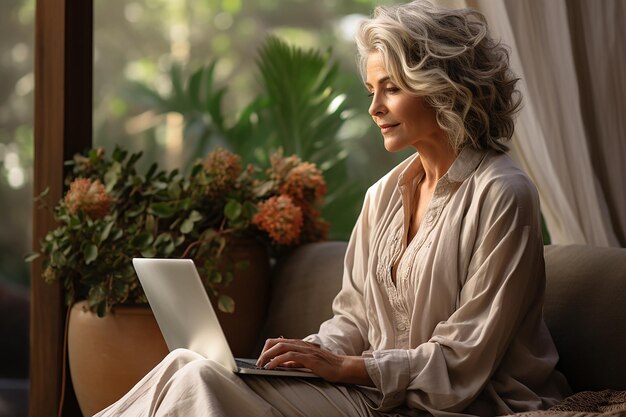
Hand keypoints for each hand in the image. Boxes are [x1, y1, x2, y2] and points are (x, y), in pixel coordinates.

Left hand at [256, 337, 373, 385]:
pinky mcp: (308, 357)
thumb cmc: (326, 366)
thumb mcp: (307, 362)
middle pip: (276, 342)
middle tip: (258, 363)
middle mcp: (301, 344)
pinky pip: (289, 356)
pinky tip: (272, 366)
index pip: (278, 342)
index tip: (261, 359)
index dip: (267, 349)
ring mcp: (305, 349)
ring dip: (268, 356)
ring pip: (281, 347)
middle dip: (264, 352)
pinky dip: (278, 360)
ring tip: (261, 364)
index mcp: (300, 345)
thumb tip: (282, 364)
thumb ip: (295, 362)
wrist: (342, 367)